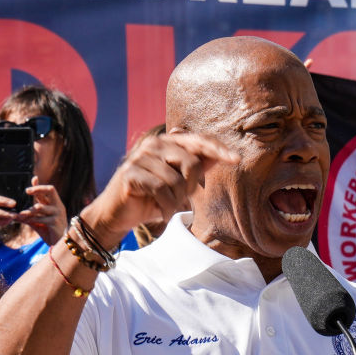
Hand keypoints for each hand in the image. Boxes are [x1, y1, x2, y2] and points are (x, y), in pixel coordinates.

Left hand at [17, 177, 67, 245]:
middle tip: (27, 191)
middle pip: (50, 190)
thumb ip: (29, 215)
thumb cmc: (49, 230)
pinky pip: (40, 219)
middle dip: (38, 189)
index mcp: (55, 204)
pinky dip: (31, 220)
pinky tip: (24, 221)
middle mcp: (58, 206)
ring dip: (29, 210)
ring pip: (40, 207)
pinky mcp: (55, 222)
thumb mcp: (38, 221)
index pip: (48, 190)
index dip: (40, 184)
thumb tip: (14, 213)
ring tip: (20, 214)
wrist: (60, 244)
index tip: (33, 178)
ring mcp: (57, 214)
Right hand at [80, 132, 238, 248]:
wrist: (119, 214)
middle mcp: (154, 144)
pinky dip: (166, 206)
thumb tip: (222, 155)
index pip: (199, 140)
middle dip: (190, 188)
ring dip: (176, 200)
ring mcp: (140, 156)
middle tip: (179, 198)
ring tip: (165, 204)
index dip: (218, 149)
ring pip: (176, 181)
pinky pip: (161, 190)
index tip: (236, 159)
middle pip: (191, 164)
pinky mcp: (131, 172)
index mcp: (168, 142)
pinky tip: (160, 210)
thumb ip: (197, 167)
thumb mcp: (180, 182)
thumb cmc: (152, 197)